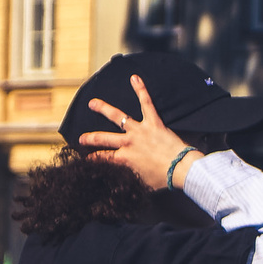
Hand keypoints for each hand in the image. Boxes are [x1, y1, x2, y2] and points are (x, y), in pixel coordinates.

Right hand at [77, 75, 192, 189]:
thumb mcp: (141, 185)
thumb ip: (129, 180)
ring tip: (93, 102)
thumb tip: (119, 185)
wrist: (181, 169)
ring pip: (117, 116)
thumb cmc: (164, 179)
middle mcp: (128, 143)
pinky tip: (134, 78)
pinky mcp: (153, 122)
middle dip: (89, 138)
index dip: (93, 159)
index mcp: (124, 159)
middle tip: (81, 138)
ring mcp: (139, 131)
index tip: (86, 158)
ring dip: (103, 108)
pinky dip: (141, 90)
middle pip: (103, 138)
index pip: (103, 158)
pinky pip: (146, 103)